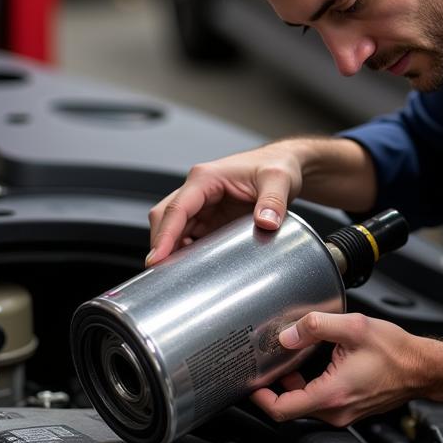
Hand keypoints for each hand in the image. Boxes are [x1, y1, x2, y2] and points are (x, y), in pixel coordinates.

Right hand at [146, 143, 304, 264]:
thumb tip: (266, 223)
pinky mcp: (210, 218)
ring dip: (171, 250)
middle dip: (160, 245)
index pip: (176, 209)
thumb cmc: (277, 165)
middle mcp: (198, 190)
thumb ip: (273, 201)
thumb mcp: (279, 181)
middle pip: (166, 219)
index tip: (157, 259)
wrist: (285, 165)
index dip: (164, 235)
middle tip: (163, 276)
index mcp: (206, 178)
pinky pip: (189, 235)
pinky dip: (185, 251)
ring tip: (174, 277)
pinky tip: (190, 268)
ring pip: (174, 229)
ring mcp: (203, 205)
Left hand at [250, 312, 427, 426]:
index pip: (281, 409)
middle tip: (271, 364)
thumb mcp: (354, 327)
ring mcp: (343, 414)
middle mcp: (335, 411)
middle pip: (290, 408)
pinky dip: (311, 387)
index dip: (260, 397)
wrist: (422, 368)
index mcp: (331, 395)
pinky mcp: (350, 410)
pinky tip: (316, 366)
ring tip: (293, 362)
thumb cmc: (396, 352)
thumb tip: (287, 335)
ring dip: (295, 385)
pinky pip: (321, 403)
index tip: (252, 382)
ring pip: (305, 405)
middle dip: (276, 386)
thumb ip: (316, 326)